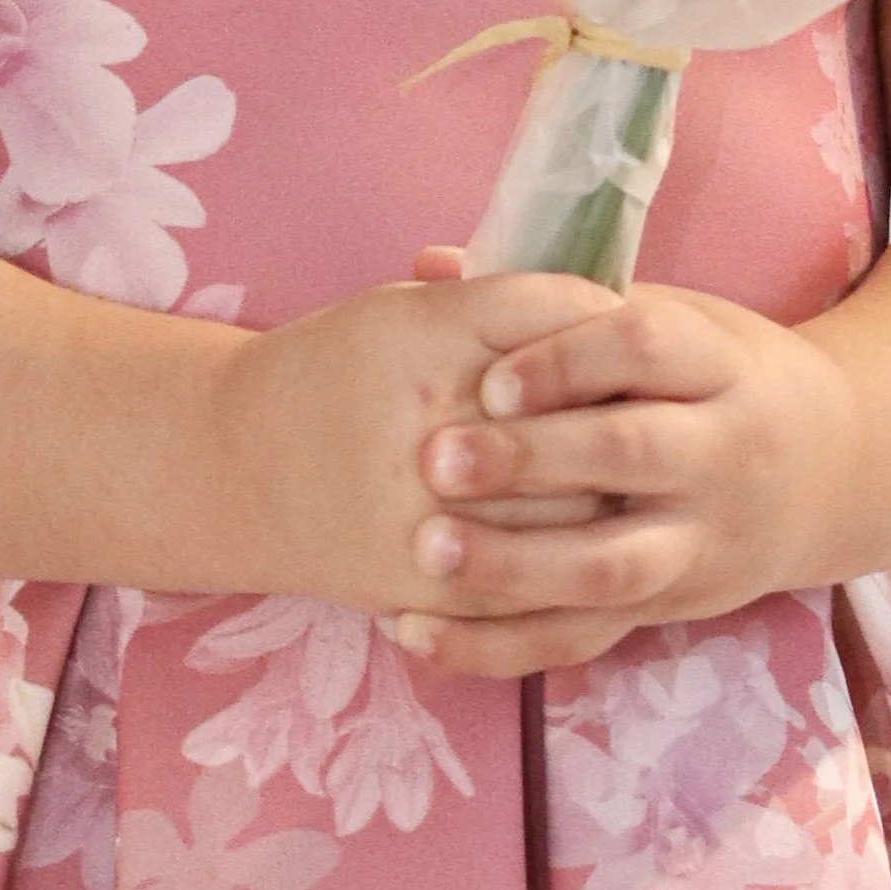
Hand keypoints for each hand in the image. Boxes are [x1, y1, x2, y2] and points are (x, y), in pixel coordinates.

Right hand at [202, 266, 625, 616]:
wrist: (235, 466)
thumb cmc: (333, 372)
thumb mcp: (403, 313)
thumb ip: (499, 306)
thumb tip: (610, 314)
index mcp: (425, 332)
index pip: (557, 310)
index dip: (604, 321)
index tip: (625, 332)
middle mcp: (431, 414)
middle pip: (581, 413)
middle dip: (626, 412)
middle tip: (654, 411)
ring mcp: (430, 505)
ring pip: (576, 507)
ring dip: (615, 494)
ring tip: (634, 482)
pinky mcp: (427, 578)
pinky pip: (536, 583)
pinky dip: (577, 564)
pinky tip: (592, 543)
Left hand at [390, 279, 861, 677]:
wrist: (835, 471)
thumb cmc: (716, 376)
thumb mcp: (671, 318)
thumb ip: (561, 301)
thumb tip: (432, 264)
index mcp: (721, 365)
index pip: (648, 348)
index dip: (567, 360)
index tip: (490, 378)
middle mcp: (724, 455)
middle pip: (630, 454)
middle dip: (530, 459)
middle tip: (434, 458)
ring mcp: (702, 541)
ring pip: (611, 566)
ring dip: (515, 564)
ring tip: (428, 550)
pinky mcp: (671, 607)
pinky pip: (583, 638)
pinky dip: (498, 645)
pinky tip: (418, 632)